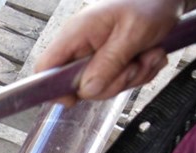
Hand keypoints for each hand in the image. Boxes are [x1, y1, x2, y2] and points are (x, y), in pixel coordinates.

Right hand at [36, 0, 181, 105]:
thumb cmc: (149, 3)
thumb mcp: (132, 33)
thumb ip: (109, 63)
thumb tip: (86, 90)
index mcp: (77, 34)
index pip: (46, 67)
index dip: (54, 88)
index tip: (75, 99)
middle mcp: (82, 46)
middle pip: (80, 86)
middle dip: (114, 82)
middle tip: (136, 65)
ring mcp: (96, 55)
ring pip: (104, 86)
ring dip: (133, 76)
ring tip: (149, 54)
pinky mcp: (111, 62)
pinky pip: (120, 81)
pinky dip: (140, 73)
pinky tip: (150, 55)